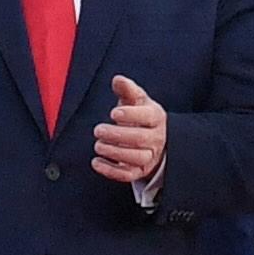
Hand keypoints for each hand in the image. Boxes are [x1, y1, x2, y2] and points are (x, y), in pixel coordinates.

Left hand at [93, 73, 165, 188]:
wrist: (157, 140)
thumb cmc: (142, 117)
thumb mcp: (137, 100)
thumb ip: (127, 89)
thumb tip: (118, 79)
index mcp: (156, 117)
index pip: (149, 116)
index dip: (131, 115)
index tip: (114, 113)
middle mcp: (156, 138)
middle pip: (140, 139)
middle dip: (117, 135)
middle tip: (98, 130)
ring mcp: (150, 157)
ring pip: (136, 158)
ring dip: (115, 153)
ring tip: (98, 145)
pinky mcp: (140, 171)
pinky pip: (128, 175)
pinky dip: (111, 171)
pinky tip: (96, 162)